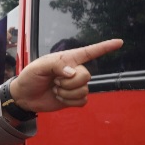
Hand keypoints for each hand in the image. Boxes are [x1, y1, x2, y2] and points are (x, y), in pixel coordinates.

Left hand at [9, 38, 123, 112]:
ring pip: (84, 90)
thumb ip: (55, 65)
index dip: (105, 47)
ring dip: (67, 93)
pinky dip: (70, 102)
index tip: (120, 42)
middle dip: (69, 82)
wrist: (25, 97)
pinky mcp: (75, 98)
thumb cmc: (30, 77)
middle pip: (86, 75)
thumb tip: (73, 73)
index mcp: (68, 59)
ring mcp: (76, 85)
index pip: (90, 52)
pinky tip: (60, 98)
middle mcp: (75, 70)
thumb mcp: (38, 67)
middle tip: (55, 82)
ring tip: (55, 89)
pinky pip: (83, 101)